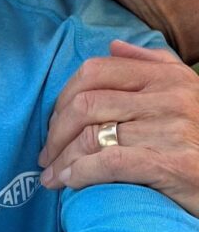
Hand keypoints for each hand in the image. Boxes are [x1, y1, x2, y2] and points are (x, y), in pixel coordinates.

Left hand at [39, 40, 198, 215]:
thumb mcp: (186, 91)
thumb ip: (151, 64)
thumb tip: (113, 47)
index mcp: (164, 75)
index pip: (94, 72)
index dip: (63, 98)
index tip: (53, 122)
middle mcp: (168, 97)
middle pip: (86, 103)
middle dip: (56, 131)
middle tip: (45, 154)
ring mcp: (171, 129)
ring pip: (93, 135)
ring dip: (62, 158)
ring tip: (51, 175)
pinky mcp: (174, 165)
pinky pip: (111, 162)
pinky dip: (81, 173)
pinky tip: (69, 184)